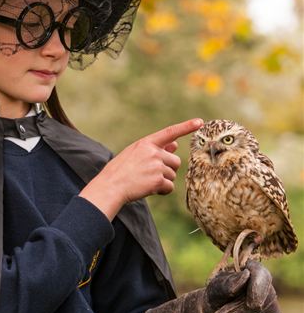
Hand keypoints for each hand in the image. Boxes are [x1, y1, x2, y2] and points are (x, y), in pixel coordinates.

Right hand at [79, 118, 202, 219]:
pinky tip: (149, 189)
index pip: (170, 132)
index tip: (200, 122)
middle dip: (168, 169)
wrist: (111, 186)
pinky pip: (169, 187)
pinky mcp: (158, 180)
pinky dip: (162, 190)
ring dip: (163, 181)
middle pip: (175, 161)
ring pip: (172, 175)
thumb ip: (155, 148)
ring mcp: (157, 166)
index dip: (186, 126)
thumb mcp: (135, 153)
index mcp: (146, 143)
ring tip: (146, 181)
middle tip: (152, 174)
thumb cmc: (121, 170)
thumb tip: (175, 145)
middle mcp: (153, 152)